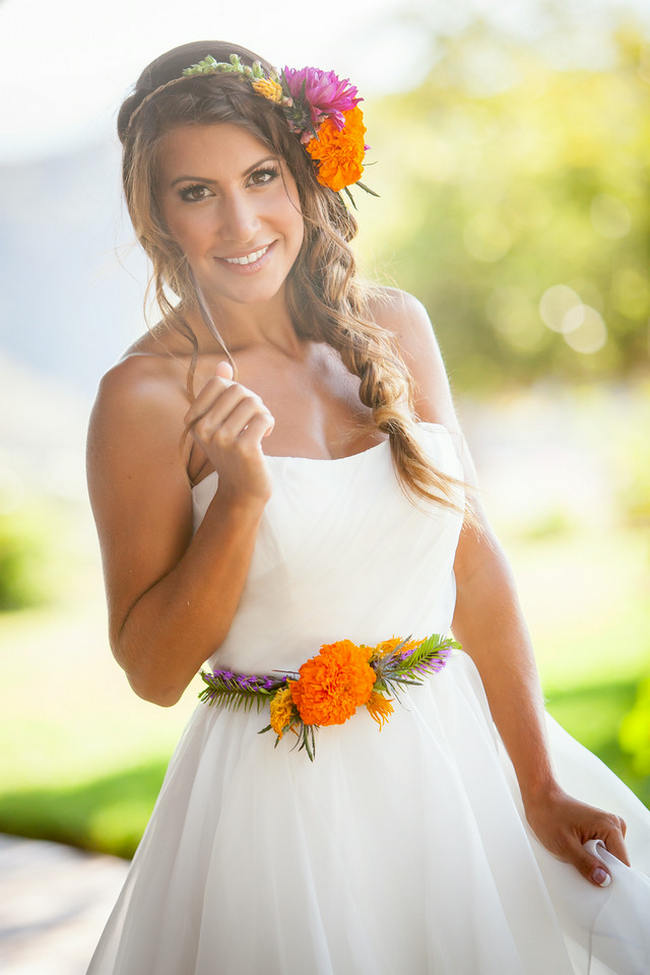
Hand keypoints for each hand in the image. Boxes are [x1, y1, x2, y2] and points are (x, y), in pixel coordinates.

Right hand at [184, 361, 275, 501]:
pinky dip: (269, 423)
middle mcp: (203, 429)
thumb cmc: (233, 452)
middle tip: (254, 419)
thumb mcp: (222, 422)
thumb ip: (221, 393)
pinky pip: (264, 418)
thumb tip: (224, 365)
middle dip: (252, 400)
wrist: (241, 489)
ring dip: (263, 412)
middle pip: (237, 390)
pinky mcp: (243, 448)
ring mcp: (222, 439)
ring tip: (260, 428)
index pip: (218, 383)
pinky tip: (265, 436)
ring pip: (253, 402)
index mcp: (194, 421)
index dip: (235, 390)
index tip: (238, 409)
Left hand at [522, 784, 629, 887]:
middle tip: (580, 867)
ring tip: (576, 855)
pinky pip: (603, 850)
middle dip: (602, 869)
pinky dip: (592, 856)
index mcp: (610, 827)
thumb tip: (605, 880)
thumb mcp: (565, 846)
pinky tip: (578, 852)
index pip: (623, 863)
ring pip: (609, 857)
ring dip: (595, 862)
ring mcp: (608, 826)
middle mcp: (614, 824)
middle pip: (617, 861)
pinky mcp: (601, 829)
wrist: (540, 798)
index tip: (597, 884)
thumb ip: (586, 865)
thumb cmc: (549, 816)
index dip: (612, 877)